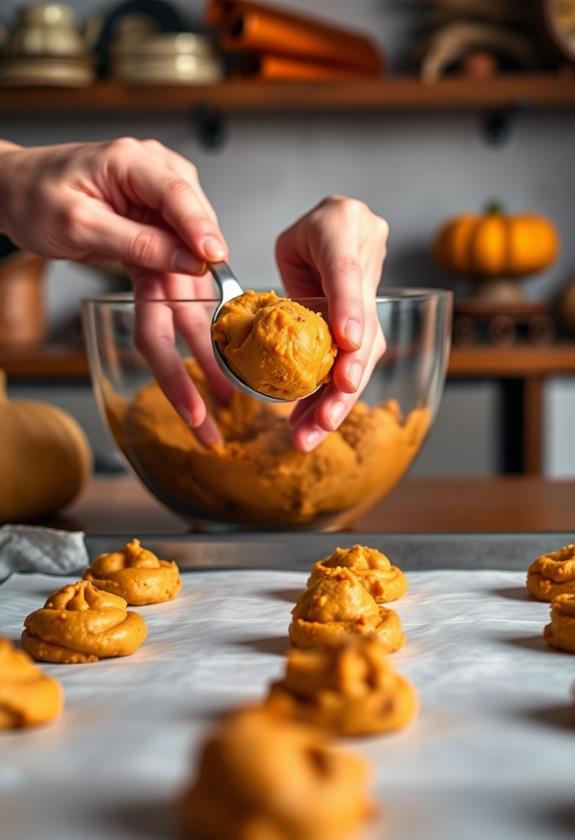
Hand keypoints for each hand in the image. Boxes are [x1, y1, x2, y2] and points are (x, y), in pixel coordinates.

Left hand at [0, 138, 232, 445]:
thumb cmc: (37, 193)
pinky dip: (180, 326)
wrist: (18, 191)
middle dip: (205, 315)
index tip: (215, 259)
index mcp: (138, 165)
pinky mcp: (157, 242)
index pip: (179, 197)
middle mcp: (160, 190)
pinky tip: (197, 362)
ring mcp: (162, 219)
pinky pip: (172, 286)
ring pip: (187, 282)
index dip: (200, 230)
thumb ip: (134, 239)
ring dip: (198, 338)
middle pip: (191, 254)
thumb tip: (188, 258)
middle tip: (219, 366)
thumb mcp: (76, 219)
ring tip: (213, 387)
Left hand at [275, 196, 387, 452]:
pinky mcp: (371, 314)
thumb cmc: (303, 237)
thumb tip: (269, 338)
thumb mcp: (286, 247)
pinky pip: (354, 357)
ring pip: (363, 350)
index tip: (348, 343)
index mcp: (341, 226)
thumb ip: (285, 287)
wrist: (330, 231)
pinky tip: (315, 421)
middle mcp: (368, 255)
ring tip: (311, 433)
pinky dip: (332, 391)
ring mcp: (375, 286)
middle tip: (324, 418)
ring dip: (337, 398)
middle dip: (343, 380)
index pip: (346, 271)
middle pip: (363, 327)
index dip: (348, 308)